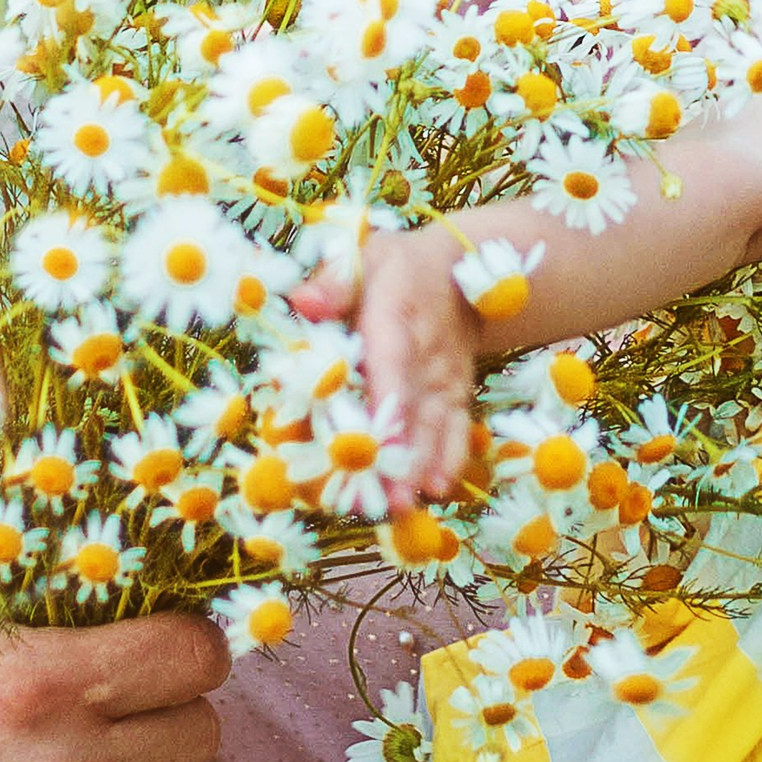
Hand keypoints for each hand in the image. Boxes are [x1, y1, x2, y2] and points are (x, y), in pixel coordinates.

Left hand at [300, 221, 487, 503]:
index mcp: (395, 315)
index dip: (384, 404)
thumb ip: (333, 280)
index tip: (371, 444)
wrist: (458, 270)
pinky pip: (456, 429)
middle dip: (399, 456)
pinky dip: (449, 459)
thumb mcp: (362, 254)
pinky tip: (437, 491)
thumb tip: (303, 302)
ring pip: (433, 427)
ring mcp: (444, 377)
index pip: (390, 363)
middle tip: (385, 501)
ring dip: (420, 468)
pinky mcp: (456, 394)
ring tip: (403, 507)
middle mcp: (425, 352)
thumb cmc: (394, 266)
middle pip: (412, 409)